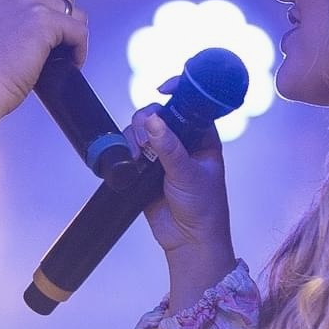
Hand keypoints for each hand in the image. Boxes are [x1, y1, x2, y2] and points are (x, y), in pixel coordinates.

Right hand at [0, 0, 86, 126]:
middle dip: (60, 14)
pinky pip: (79, 30)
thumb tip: (27, 19)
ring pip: (71, 9)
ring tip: (64, 52)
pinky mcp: (43, 21)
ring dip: (71, 31)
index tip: (45, 15)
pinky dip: (80, 48)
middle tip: (56, 38)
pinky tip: (72, 62)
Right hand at [133, 83, 230, 259]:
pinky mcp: (145, 170)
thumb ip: (169, 147)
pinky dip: (126, 150)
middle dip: (148, 120)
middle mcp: (182, 142)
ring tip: (138, 155)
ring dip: (135, 136)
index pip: (191, 103)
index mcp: (203, 137)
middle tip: (146, 139)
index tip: (163, 88)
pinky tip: (130, 160)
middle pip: (159, 114)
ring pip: (142, 130)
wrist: (189, 240)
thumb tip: (152, 121)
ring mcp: (162, 155)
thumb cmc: (203, 208)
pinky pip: (130, 149)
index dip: (178, 90)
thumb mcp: (188, 174)